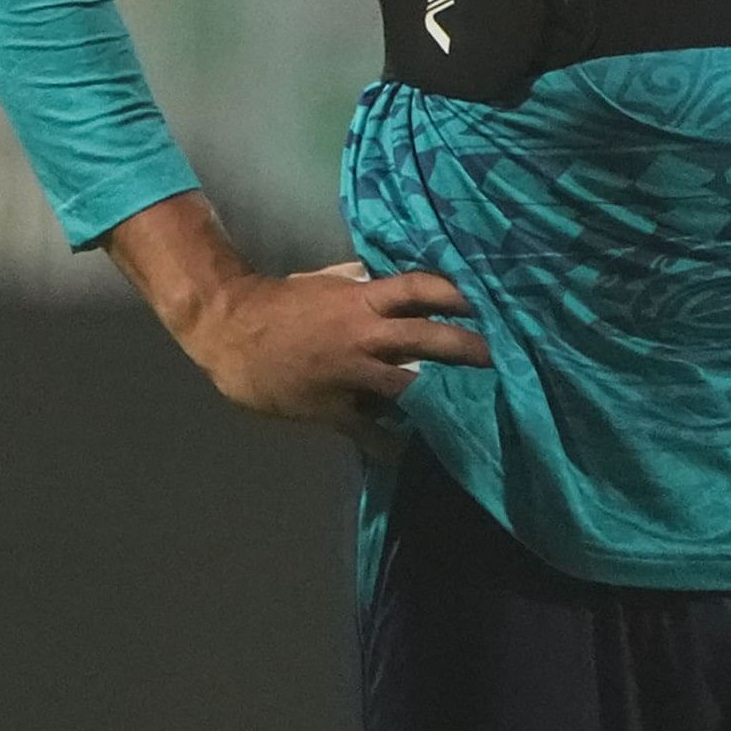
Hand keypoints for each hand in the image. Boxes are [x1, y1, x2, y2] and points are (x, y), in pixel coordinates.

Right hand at [165, 258, 491, 434]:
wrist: (231, 331)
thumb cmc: (282, 302)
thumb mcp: (327, 282)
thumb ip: (363, 283)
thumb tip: (392, 277)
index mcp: (362, 299)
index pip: (420, 288)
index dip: (456, 293)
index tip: (488, 299)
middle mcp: (362, 333)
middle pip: (426, 337)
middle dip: (467, 347)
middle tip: (499, 357)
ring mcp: (348, 371)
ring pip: (406, 385)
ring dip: (440, 397)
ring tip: (473, 407)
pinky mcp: (331, 406)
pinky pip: (368, 431)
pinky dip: (390, 444)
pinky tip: (409, 453)